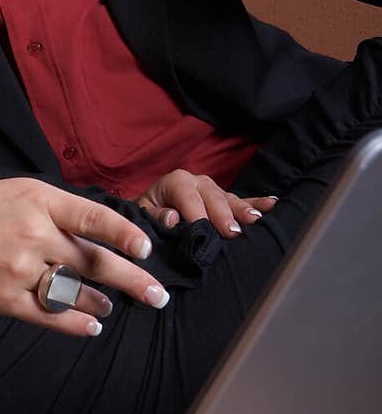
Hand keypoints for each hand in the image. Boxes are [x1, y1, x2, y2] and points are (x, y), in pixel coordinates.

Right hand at [0, 177, 171, 339]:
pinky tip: (91, 325)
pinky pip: (50, 315)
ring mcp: (20, 268)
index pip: (93, 218)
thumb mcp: (21, 192)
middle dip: (132, 281)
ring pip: (75, 291)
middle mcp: (34, 234)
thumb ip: (60, 211)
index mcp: (40, 200)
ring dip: (100, 302)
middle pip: (94, 262)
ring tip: (110, 306)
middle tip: (158, 296)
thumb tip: (101, 234)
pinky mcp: (6, 298)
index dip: (124, 234)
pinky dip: (76, 322)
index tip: (146, 249)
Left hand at [135, 170, 277, 238]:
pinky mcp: (223, 199)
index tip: (204, 231)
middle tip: (233, 232)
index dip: (197, 214)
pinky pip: (242, 200)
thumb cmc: (147, 213)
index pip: (189, 197)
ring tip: (256, 220)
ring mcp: (213, 190)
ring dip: (243, 210)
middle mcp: (198, 181)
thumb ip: (154, 215)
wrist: (149, 209)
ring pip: (230, 199)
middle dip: (223, 215)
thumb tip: (171, 217)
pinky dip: (256, 203)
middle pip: (213, 198)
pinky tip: (272, 204)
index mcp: (177, 182)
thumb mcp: (141, 213)